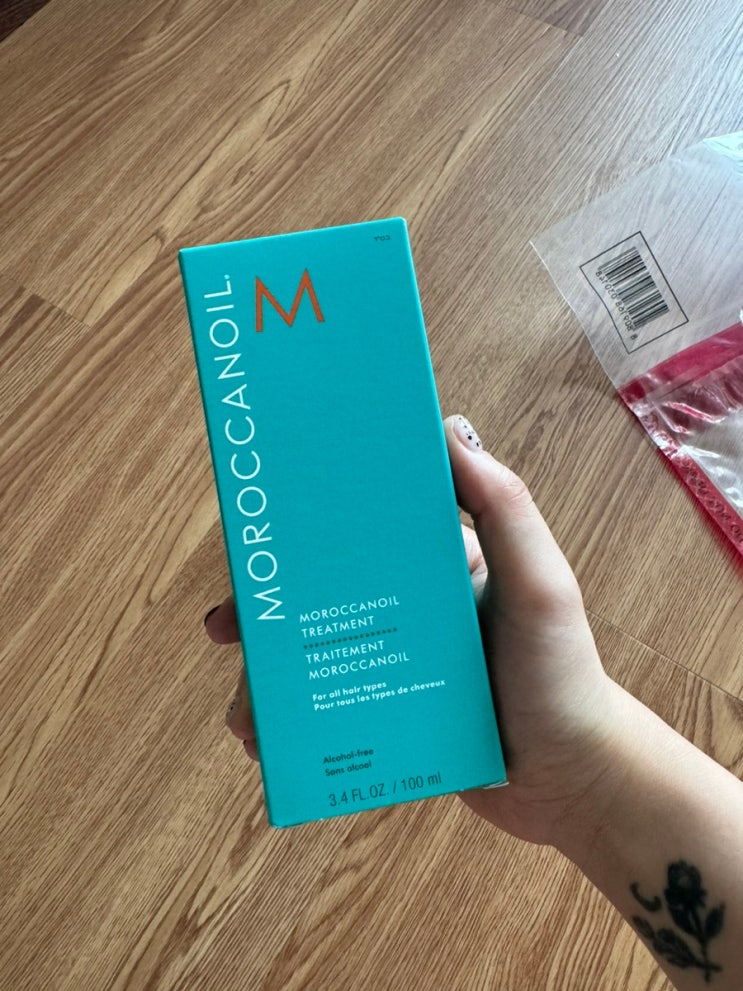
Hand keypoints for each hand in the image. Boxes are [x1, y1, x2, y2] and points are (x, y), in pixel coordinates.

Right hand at [205, 414, 624, 845]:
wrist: (570, 780)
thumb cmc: (560, 673)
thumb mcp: (538, 581)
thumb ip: (501, 506)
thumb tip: (449, 427)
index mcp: (437, 565)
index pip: (361, 530)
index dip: (307, 526)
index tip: (260, 529)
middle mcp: (408, 609)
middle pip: (320, 594)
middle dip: (266, 606)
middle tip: (230, 625)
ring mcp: (394, 664)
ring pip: (313, 656)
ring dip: (270, 674)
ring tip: (247, 708)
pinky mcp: (389, 715)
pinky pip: (328, 710)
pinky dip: (293, 723)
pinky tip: (270, 741)